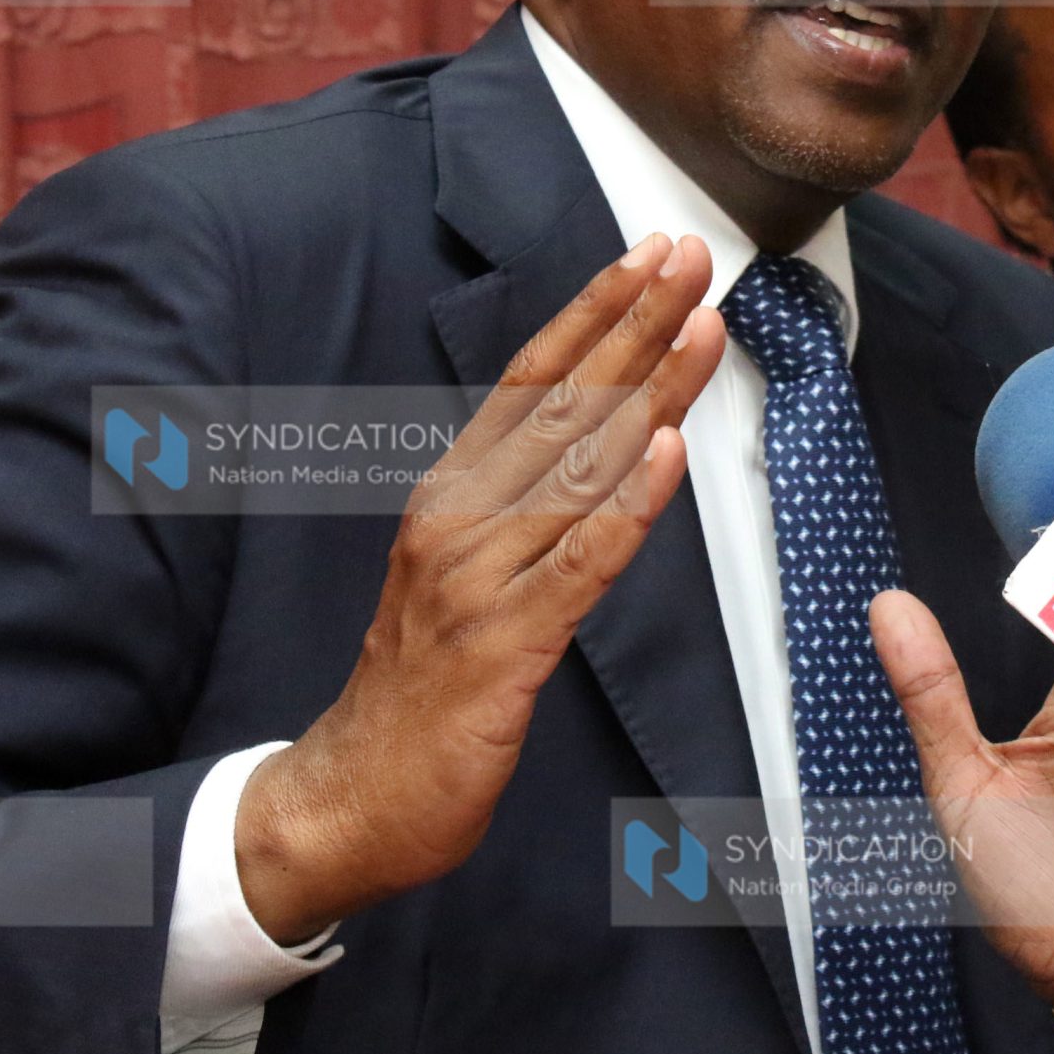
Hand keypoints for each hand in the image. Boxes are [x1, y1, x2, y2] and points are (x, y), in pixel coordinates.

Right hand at [234, 233, 725, 942]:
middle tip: (691, 254)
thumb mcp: (467, 575)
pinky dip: (624, 507)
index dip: (593, 312)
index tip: (650, 254)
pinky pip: (575, 565)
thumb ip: (523, 509)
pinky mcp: (500, 646)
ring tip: (702, 326)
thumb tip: (606, 440)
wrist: (351, 799)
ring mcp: (475, 579)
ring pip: (577, 469)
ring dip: (647, 391)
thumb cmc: (423, 688)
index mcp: (451, 495)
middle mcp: (457, 519)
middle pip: (561, 404)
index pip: (531, 382)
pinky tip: (665, 454)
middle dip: (633, 323)